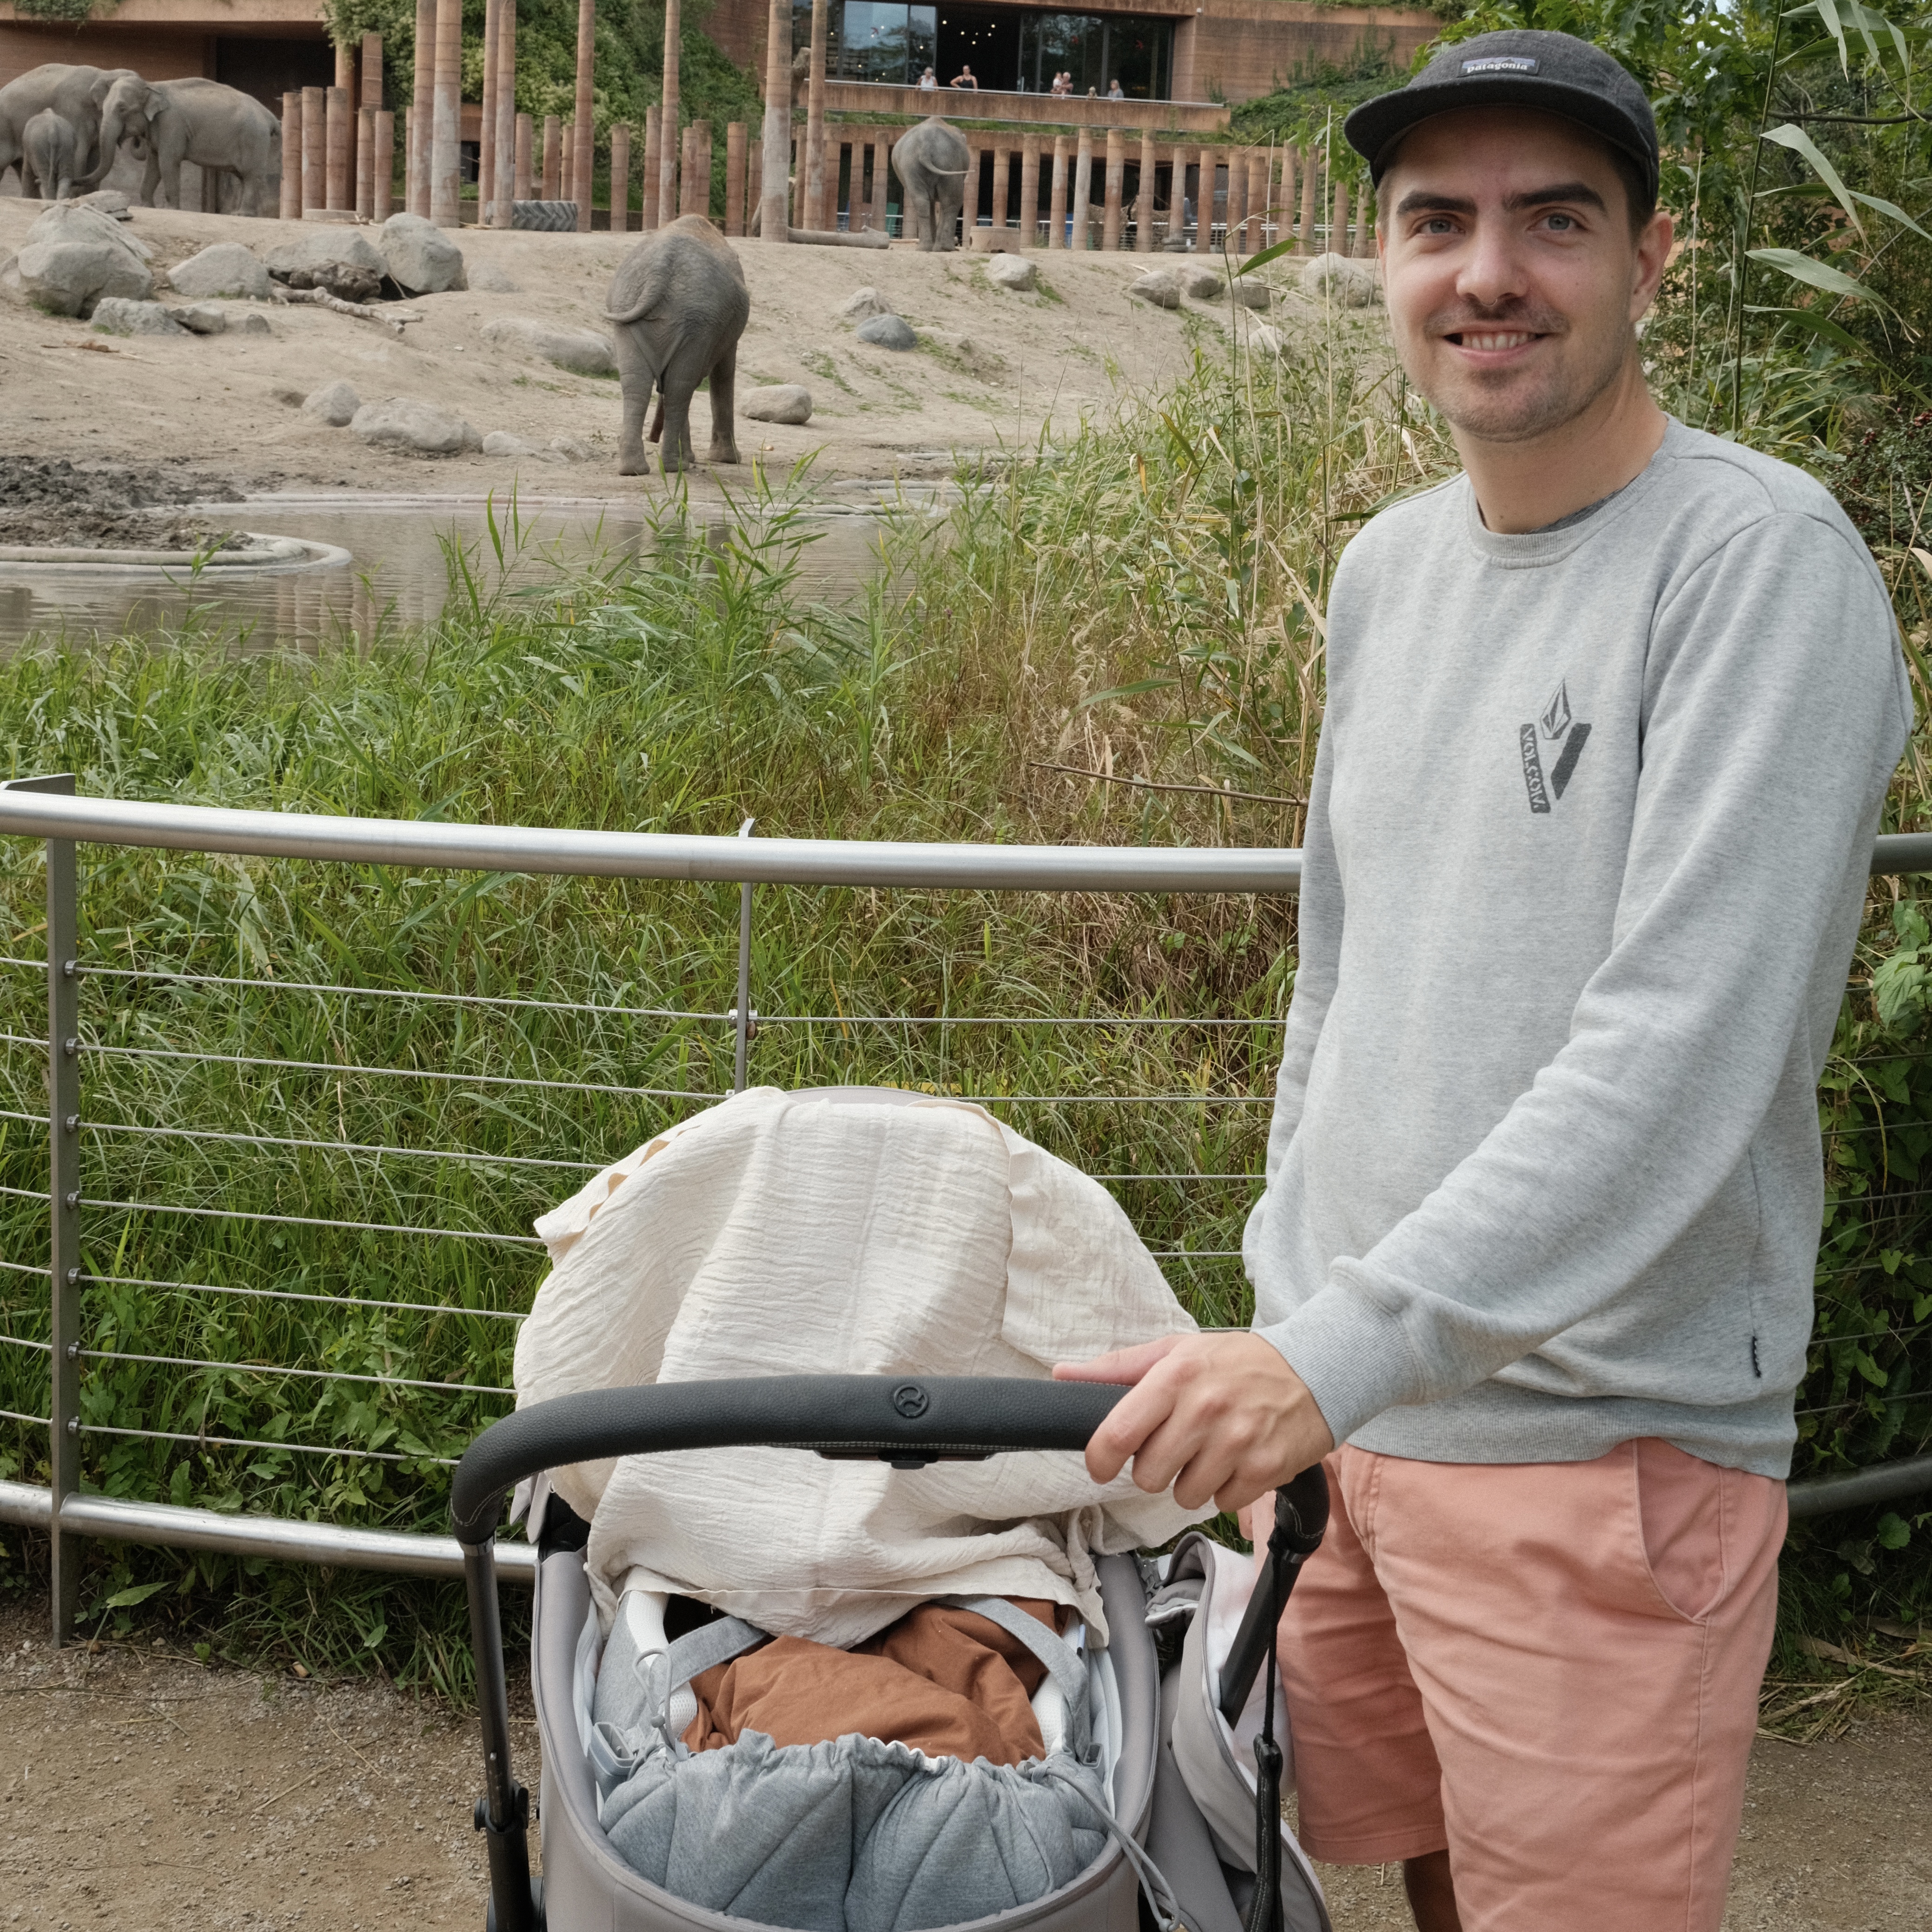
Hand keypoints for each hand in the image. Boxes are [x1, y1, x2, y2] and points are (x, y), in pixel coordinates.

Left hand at [1053, 1332, 1334, 1514]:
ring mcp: (1238, 1442)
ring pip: (1184, 1495)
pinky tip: (1236, 1459)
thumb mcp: (1176, 1351)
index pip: (1117, 1433)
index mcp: (1175, 1376)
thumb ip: (1117, 1368)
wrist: (1315, 1370)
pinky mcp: (1266, 1469)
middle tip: (1174, 1446)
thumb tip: (1063, 1375)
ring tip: (1209, 1450)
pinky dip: (1225, 1488)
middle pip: (1148, 1475)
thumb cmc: (1236, 1362)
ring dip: (1190, 1480)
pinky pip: (1222, 1502)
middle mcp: (1205, 1409)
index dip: (1099, 1459)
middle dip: (1154, 1467)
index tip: (1101, 1465)